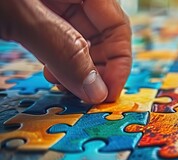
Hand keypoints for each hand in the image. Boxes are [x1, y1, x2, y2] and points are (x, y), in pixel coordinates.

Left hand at [0, 0, 131, 103]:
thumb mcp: (22, 15)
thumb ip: (61, 49)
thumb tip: (96, 90)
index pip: (117, 25)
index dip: (118, 62)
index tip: (109, 92)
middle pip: (103, 36)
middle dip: (98, 70)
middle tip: (87, 96)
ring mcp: (53, 6)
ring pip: (81, 43)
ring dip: (78, 71)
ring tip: (67, 88)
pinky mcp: (36, 17)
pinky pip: (59, 43)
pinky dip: (60, 63)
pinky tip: (53, 75)